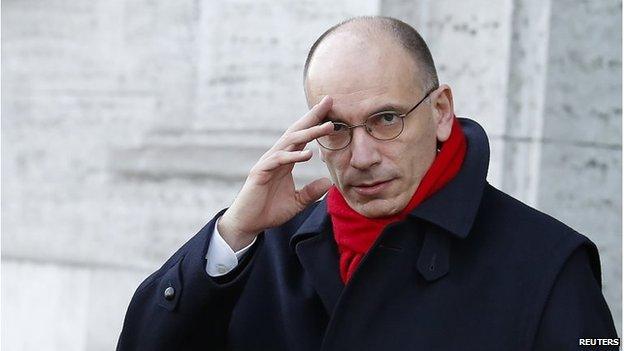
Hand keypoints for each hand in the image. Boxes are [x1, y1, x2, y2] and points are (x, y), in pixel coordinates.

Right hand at [218, 96, 334, 250]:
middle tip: (329, 101)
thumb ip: (311, 192)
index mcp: (285, 161)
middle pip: (297, 131)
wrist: (248, 224)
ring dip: (309, 133)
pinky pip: (278, 160)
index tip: (331, 109)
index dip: (315, 122)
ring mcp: (268, 163)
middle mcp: (277, 157)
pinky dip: (293, 156)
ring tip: (328, 127)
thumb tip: (328, 182)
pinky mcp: (260, 173)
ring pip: (290, 142)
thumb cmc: (269, 211)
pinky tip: (308, 155)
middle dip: (313, 116)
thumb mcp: (297, 202)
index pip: (302, 137)